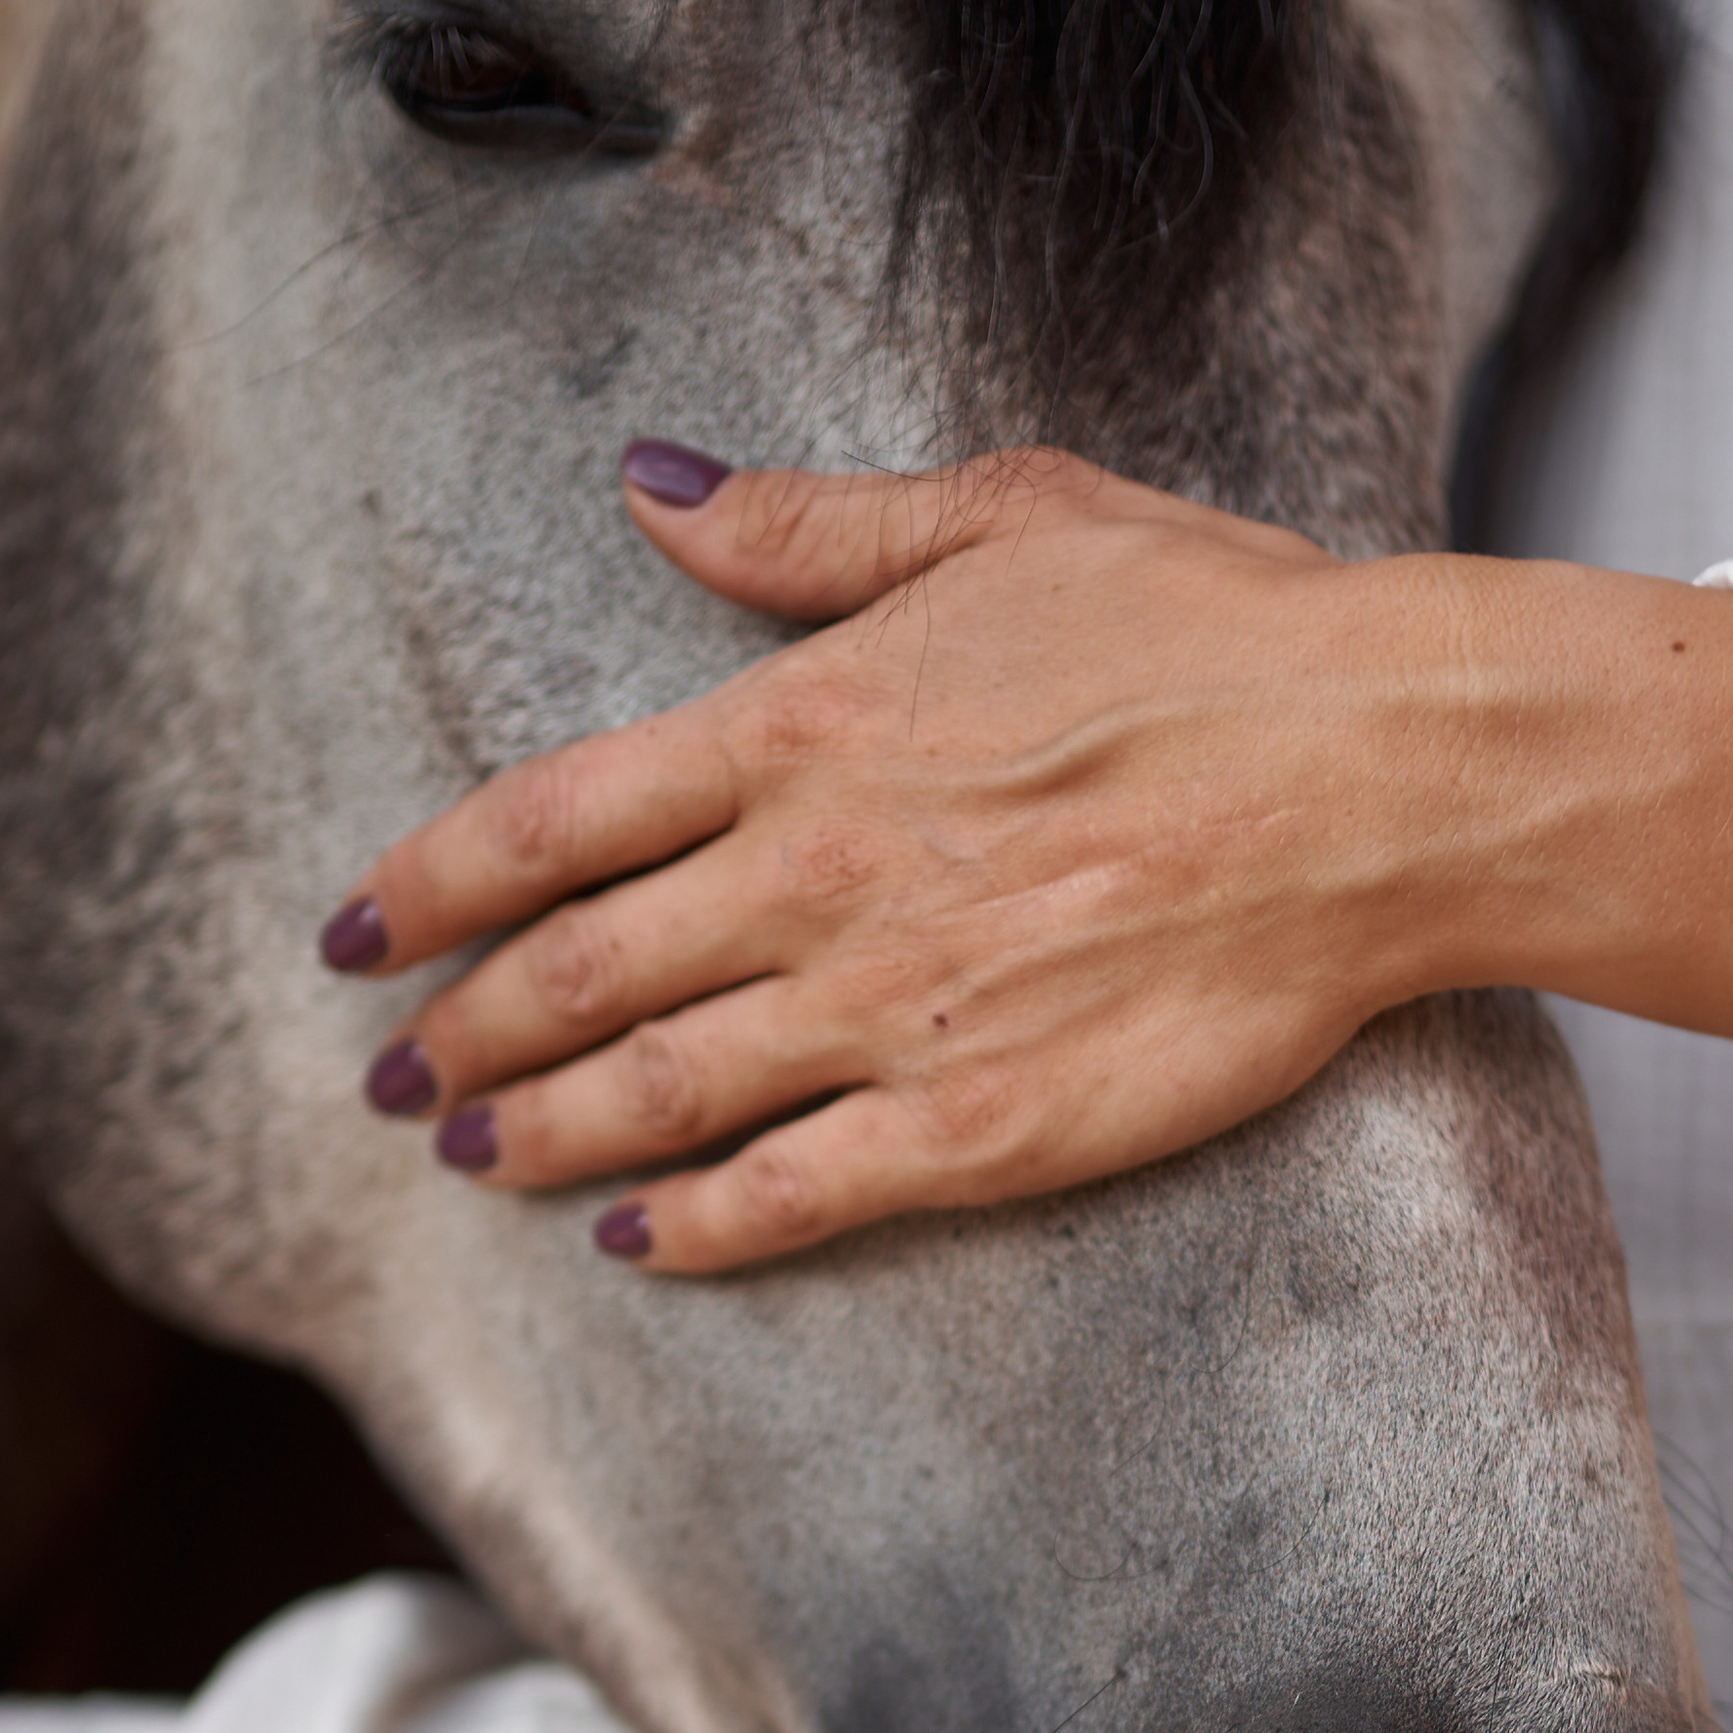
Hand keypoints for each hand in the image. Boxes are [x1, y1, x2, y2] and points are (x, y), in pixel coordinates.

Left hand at [321, 448, 1732, 1274]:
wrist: (1384, 774)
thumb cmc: (1216, 630)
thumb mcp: (1004, 515)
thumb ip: (809, 529)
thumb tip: (653, 488)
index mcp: (800, 726)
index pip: (546, 823)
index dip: (423, 891)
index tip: (348, 937)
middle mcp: (813, 878)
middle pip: (573, 976)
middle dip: (459, 1038)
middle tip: (390, 1085)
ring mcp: (888, 1015)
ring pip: (656, 1094)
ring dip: (543, 1138)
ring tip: (476, 1165)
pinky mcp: (978, 1132)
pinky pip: (794, 1194)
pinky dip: (696, 1228)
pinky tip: (640, 1243)